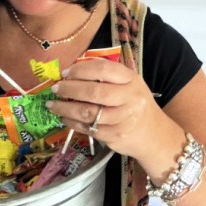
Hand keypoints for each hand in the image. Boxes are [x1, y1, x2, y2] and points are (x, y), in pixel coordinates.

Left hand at [49, 59, 163, 158]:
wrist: (153, 135)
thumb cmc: (134, 105)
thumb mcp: (128, 85)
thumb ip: (106, 77)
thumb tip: (72, 71)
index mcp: (131, 80)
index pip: (103, 70)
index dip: (81, 70)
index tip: (65, 73)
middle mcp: (130, 98)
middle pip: (94, 92)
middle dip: (69, 89)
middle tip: (55, 89)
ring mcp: (123, 119)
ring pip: (88, 112)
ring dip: (65, 108)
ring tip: (53, 105)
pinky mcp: (115, 136)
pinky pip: (88, 128)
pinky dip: (72, 122)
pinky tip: (64, 117)